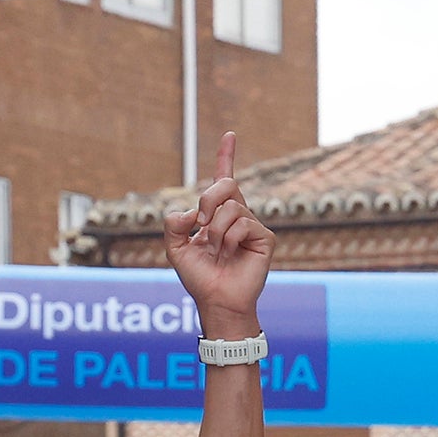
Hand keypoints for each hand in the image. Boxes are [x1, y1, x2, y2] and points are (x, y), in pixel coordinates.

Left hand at [162, 133, 273, 335]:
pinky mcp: (264, 238)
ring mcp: (252, 226)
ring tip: (216, 250)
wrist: (216, 301)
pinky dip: (228, 240)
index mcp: (217, 215)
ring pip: (231, 208)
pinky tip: (229, 254)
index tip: (229, 135)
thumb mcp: (175, 249)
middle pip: (225, 185)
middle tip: (201, 222)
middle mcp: (236, 216)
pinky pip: (242, 224)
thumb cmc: (199, 278)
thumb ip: (173, 224)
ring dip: (215, 231)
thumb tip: (191, 211)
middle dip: (208, 199)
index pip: (222, 181)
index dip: (225, 157)